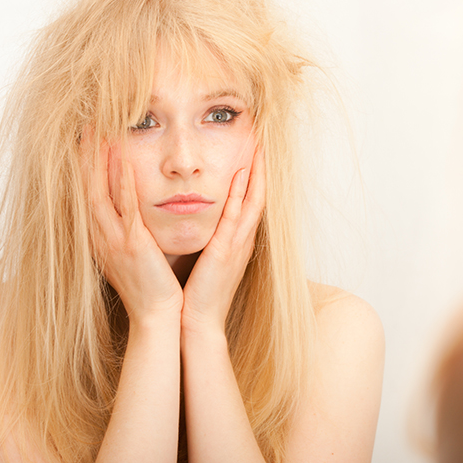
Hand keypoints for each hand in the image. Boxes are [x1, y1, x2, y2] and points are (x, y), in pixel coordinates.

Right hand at [81, 128, 182, 324]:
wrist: (156, 315)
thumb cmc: (149, 286)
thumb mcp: (131, 254)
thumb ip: (126, 231)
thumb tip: (127, 213)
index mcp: (100, 238)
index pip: (86, 193)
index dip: (83, 166)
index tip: (83, 139)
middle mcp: (100, 236)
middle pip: (86, 187)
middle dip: (85, 156)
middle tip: (85, 126)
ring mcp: (114, 240)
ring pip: (100, 192)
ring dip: (99, 161)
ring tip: (99, 132)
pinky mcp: (133, 245)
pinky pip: (126, 208)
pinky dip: (123, 182)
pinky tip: (125, 161)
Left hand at [181, 148, 265, 334]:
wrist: (198, 323)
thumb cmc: (199, 294)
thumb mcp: (208, 260)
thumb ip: (211, 240)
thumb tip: (206, 222)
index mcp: (238, 241)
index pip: (252, 200)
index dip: (256, 175)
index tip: (255, 149)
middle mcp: (243, 239)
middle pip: (259, 195)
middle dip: (262, 167)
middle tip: (264, 139)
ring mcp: (238, 245)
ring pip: (253, 201)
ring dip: (257, 173)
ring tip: (260, 147)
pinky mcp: (225, 252)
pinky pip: (236, 217)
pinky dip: (241, 194)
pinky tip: (241, 174)